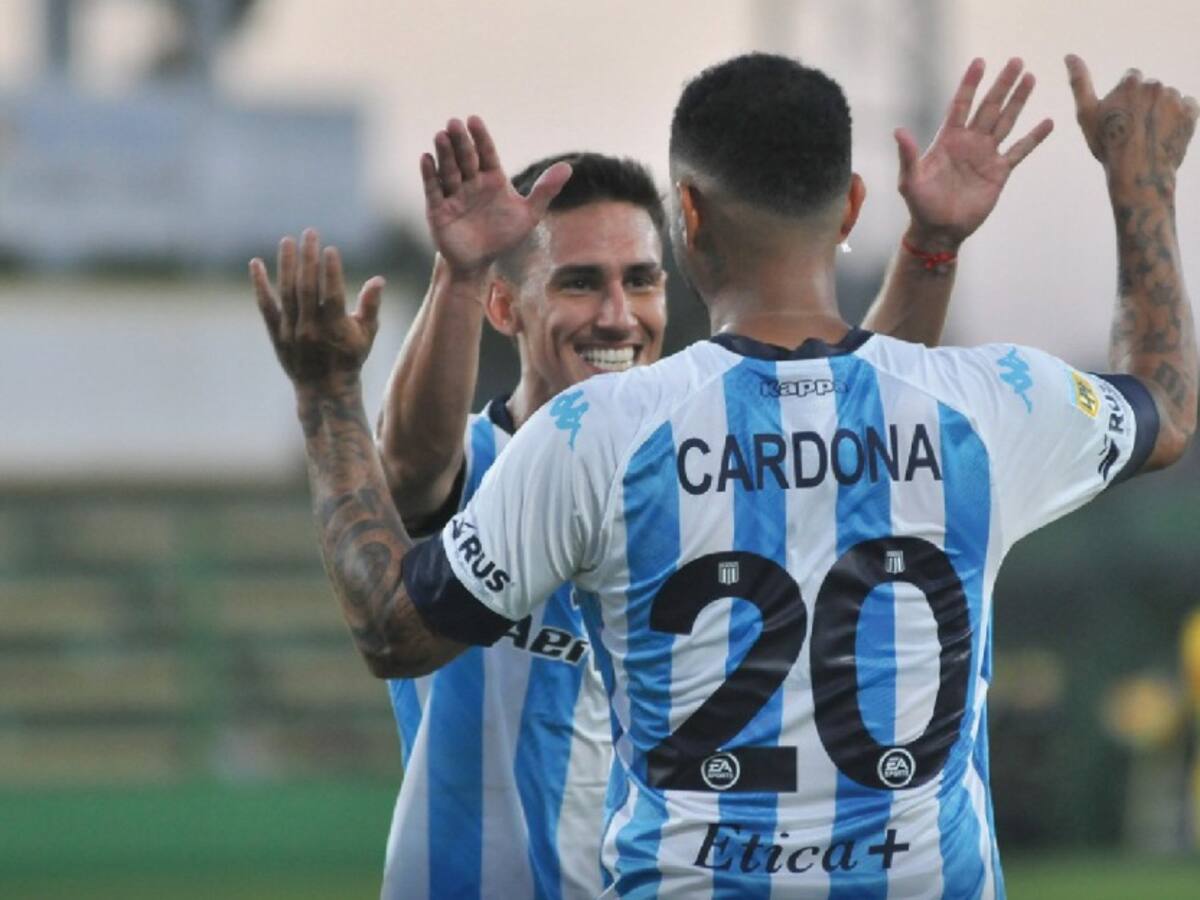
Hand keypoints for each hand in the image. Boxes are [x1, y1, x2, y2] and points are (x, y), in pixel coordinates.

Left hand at [250, 228, 384, 388]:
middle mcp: (311, 329)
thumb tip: (379, 280)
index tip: (330, 249)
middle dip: (309, 259)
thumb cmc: (349, 358)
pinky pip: (266, 306)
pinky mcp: (276, 333)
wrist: (323, 389)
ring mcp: (291, 331)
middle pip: (308, 288)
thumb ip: (371, 306)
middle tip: (310, 233)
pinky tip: (256, 263)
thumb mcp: (366, 335)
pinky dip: (260, 285)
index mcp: (335, 329)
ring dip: (287, 265)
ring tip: (288, 241)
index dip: (331, 272)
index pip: (333, 295)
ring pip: (287, 292)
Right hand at [422, 116, 570, 278]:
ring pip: (448, 170)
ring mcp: (453, 194)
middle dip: (460, 142)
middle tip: (454, 122)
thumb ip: (545, 190)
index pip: (486, 153)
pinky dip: (429, 174)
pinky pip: (433, 189)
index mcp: (492, 178)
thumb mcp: (529, 214)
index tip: (474, 119)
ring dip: (444, 153)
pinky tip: (426, 158)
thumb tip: (568, 167)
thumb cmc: (504, 235)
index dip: (480, 137)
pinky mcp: (438, 209)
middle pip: (466, 158)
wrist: (480, 262)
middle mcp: (471, 182)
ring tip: (440, 135)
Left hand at [896, 57, 1053, 247]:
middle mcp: (969, 143)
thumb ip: (907, 155)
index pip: (961, 105)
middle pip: (988, 107)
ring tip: (1030, 78)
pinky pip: (1019, 151)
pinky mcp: (999, 173)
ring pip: (1006, 122)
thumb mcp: (909, 180)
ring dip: (1018, 101)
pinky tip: (1047, 122)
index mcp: (948, 140)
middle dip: (1001, 84)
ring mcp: (985, 156)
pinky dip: (1034, 138)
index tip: (979, 62)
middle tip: (1016, 60)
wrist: (939, 230)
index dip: (970, 84)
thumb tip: (898, 131)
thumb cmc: (920, 206)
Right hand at [1066, 54, 1197, 194]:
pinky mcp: (1191, 112)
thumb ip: (1079, 82)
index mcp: (1132, 82)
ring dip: (1160, 111)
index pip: (1131, 79)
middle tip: (1134, 130)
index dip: (1124, 99)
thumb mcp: (1086, 114)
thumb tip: (1069, 55)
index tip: (1120, 118)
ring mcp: (1175, 98)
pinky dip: (1179, 118)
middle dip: (1143, 104)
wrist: (1137, 173)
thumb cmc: (1108, 145)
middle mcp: (1156, 85)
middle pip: (1150, 89)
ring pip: (1167, 99)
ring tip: (1150, 135)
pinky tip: (1165, 133)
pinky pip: (1187, 107)